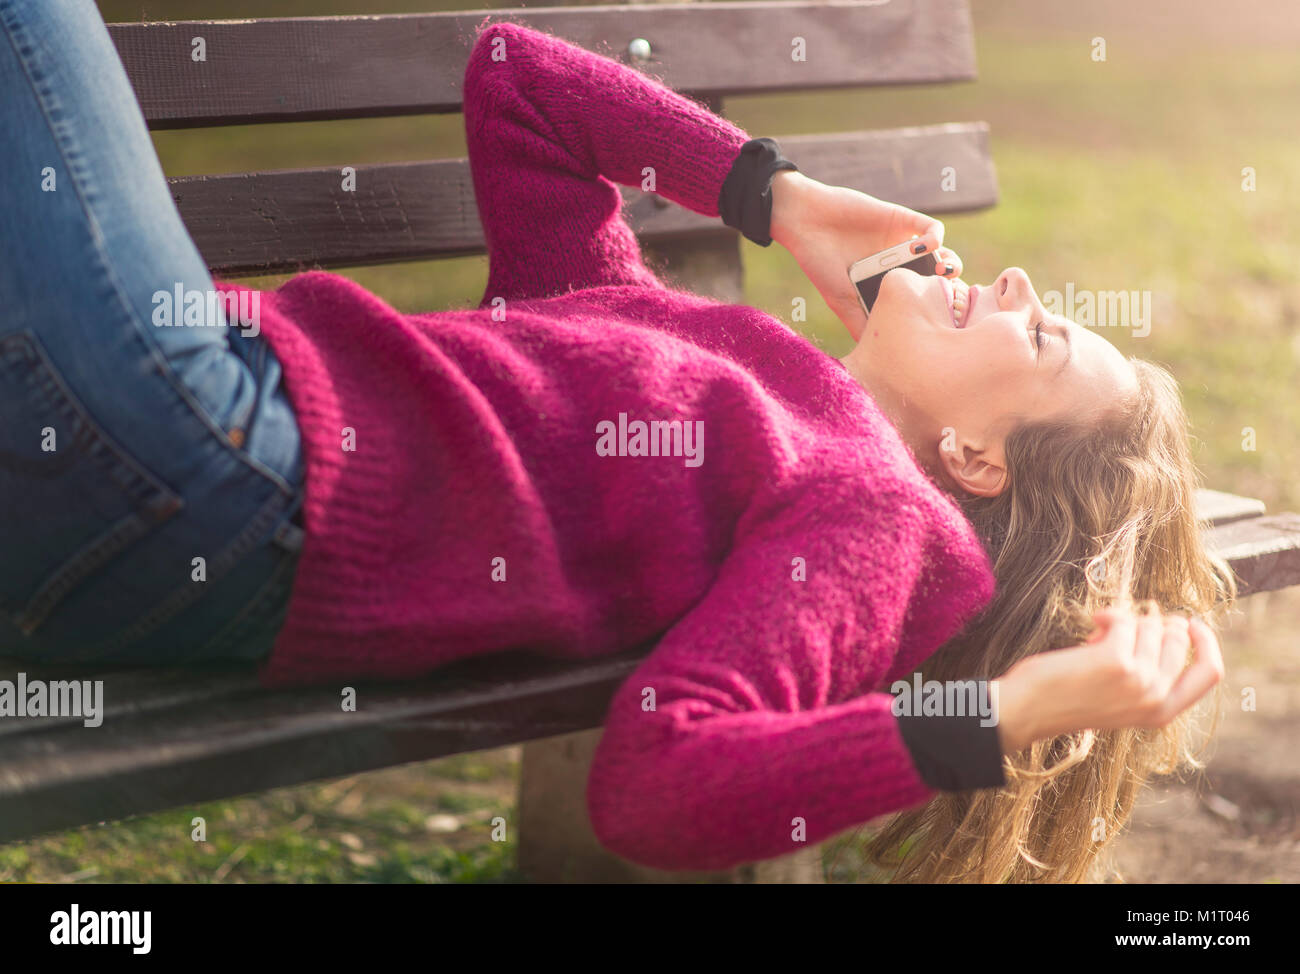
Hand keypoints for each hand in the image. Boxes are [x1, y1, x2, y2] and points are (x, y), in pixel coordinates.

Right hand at [769, 171, 961, 340]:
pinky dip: (936, 238)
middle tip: (946, 296)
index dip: (933, 310)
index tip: (940, 319)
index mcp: (885, 288)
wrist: (805, 223)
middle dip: (948, 289)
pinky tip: (927, 248)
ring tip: (941, 271)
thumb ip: (861, 324)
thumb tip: (879, 359)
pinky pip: (932, 229)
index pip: (918, 302)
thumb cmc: (819, 263)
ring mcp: (902, 244)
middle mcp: (898, 267)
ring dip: (950, 264)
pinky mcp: (902, 221)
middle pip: (937, 280)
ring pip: (942, 256)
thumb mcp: (841, 301)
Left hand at [991, 604, 1224, 753]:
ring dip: (1124, 621)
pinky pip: (1125, 619)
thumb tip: (1169, 626)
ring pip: (1150, 625)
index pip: (1210, 674)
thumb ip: (1147, 674)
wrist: (1028, 710)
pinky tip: (1093, 622)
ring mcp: (1139, 680)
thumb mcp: (1121, 696)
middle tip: (1121, 628)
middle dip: (1151, 623)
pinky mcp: (1116, 661)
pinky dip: (1108, 615)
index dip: (1207, 642)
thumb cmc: (1068, 698)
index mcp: (1162, 712)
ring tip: (1097, 637)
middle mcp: (1156, 698)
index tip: (1190, 621)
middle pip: (1178, 640)